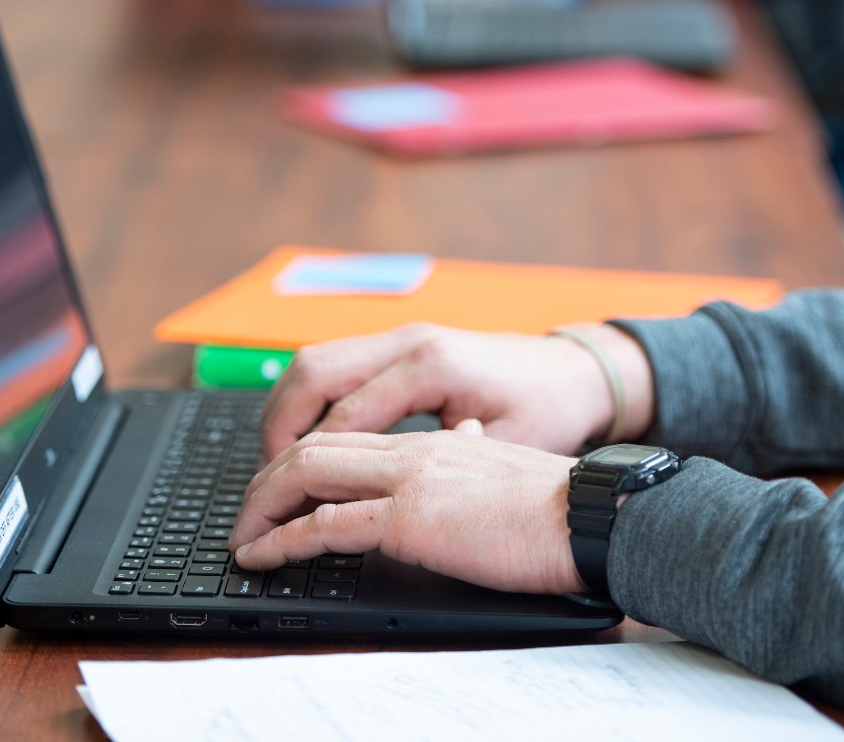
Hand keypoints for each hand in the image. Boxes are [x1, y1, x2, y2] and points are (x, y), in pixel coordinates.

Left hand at [230, 429, 584, 595]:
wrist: (592, 515)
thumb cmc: (558, 505)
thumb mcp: (503, 469)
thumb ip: (470, 453)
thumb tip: (461, 441)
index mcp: (431, 442)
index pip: (346, 437)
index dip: (301, 459)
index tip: (280, 487)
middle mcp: (411, 451)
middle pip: (313, 448)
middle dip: (266, 480)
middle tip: (244, 512)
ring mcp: (408, 481)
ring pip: (307, 475)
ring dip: (262, 506)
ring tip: (241, 537)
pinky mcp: (411, 519)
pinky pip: (326, 525)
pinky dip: (283, 540)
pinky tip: (263, 556)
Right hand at [260, 322, 653, 462]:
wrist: (577, 371)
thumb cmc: (548, 409)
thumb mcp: (503, 445)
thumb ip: (441, 462)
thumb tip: (382, 492)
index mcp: (431, 366)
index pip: (343, 416)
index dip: (306, 465)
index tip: (283, 506)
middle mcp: (407, 342)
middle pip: (311, 374)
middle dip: (278, 430)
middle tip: (266, 484)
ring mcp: (401, 337)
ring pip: (313, 363)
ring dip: (285, 412)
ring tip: (276, 465)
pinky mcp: (400, 345)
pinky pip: (333, 365)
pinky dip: (308, 401)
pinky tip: (307, 440)